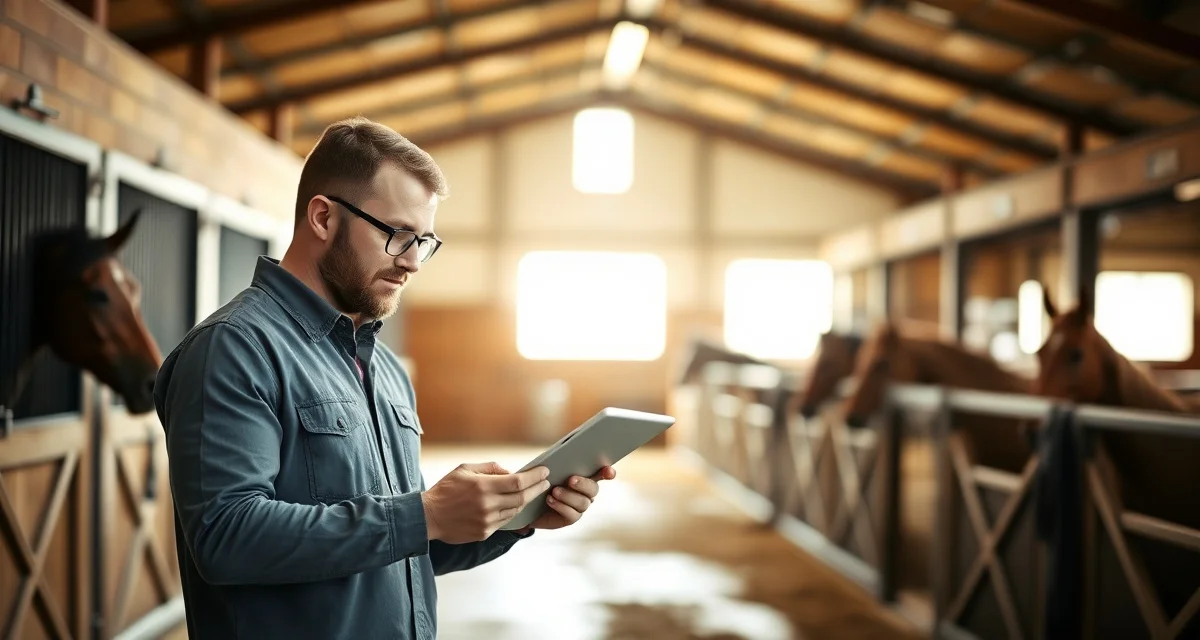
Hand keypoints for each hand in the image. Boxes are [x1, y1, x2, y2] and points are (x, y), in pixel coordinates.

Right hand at [421, 462, 549, 543]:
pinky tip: (516, 505)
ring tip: (533, 493)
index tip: (544, 471)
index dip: (534, 477)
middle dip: (537, 489)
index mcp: (483, 486)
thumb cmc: (446, 489)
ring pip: (515, 510)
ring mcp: (487, 521)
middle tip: (546, 483)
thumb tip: (510, 471)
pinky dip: (513, 512)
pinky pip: (505, 521)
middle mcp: (487, 504)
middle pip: (521, 497)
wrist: (428, 517)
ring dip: (526, 501)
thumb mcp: (465, 469)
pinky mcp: (484, 532)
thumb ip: (490, 468)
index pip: (518, 481)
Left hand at [517, 466, 615, 531]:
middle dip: (583, 484)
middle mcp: (586, 492)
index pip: (601, 473)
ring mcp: (580, 506)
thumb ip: (559, 464)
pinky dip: (561, 506)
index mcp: (584, 476)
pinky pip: (572, 514)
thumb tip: (563, 455)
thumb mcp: (549, 470)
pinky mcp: (571, 518)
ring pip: (583, 502)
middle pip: (593, 489)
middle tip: (571, 480)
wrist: (528, 504)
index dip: (607, 473)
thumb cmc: (541, 482)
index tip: (609, 471)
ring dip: (568, 496)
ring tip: (554, 491)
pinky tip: (550, 500)